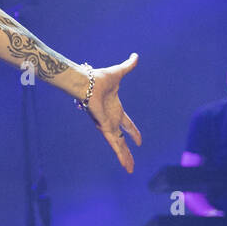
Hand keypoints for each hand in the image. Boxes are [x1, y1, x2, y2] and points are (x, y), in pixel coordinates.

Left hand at [83, 53, 141, 172]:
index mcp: (116, 110)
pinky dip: (120, 154)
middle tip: (132, 164)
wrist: (87, 82)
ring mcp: (107, 125)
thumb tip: (135, 56)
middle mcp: (111, 119)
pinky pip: (113, 144)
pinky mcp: (104, 127)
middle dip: (127, 152)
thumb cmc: (99, 78)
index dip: (133, 132)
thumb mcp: (119, 73)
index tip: (139, 141)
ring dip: (125, 158)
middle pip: (122, 140)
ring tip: (130, 169)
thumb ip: (128, 66)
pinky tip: (125, 164)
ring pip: (118, 146)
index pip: (127, 124)